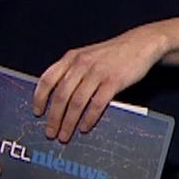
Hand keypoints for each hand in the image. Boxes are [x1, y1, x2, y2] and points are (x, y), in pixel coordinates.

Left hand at [33, 28, 167, 143]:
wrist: (141, 44)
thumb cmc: (114, 53)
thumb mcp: (87, 56)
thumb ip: (73, 71)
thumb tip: (59, 97)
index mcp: (72, 58)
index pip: (48, 79)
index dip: (40, 98)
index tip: (37, 112)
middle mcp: (81, 64)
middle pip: (61, 95)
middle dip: (53, 117)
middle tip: (50, 132)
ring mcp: (97, 73)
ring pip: (76, 102)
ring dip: (68, 122)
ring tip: (65, 135)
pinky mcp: (113, 81)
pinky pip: (97, 104)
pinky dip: (89, 118)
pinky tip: (85, 127)